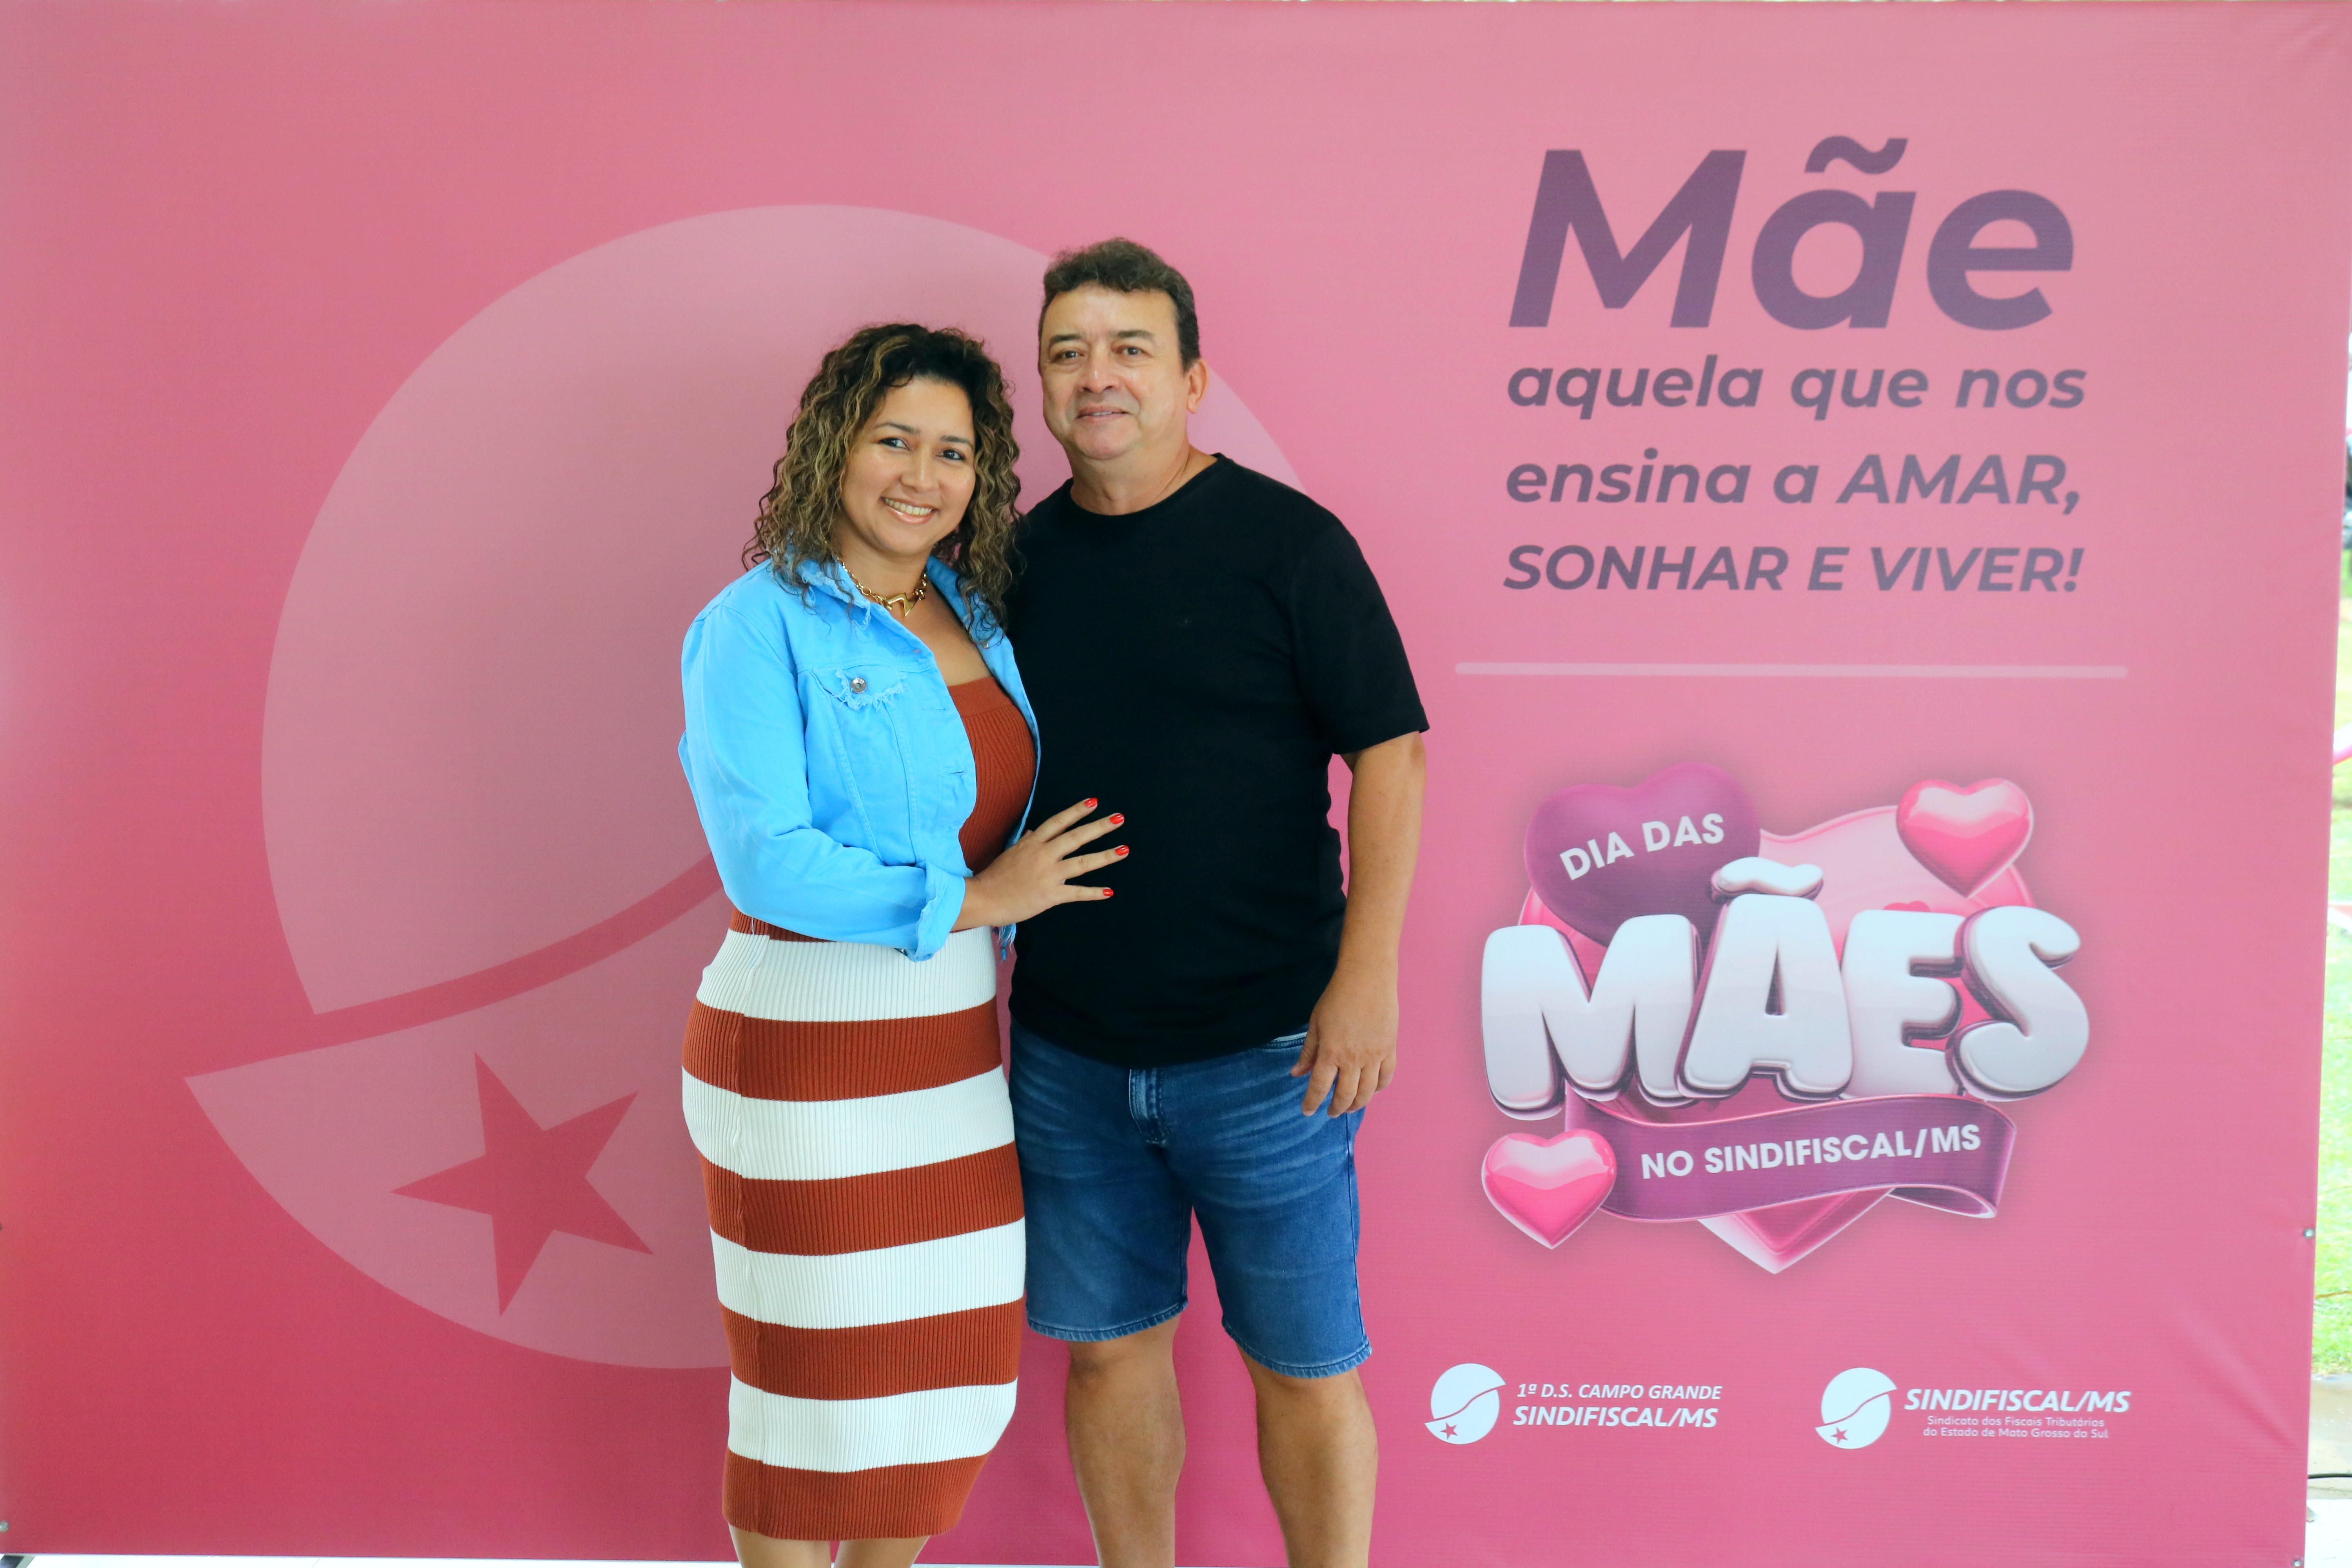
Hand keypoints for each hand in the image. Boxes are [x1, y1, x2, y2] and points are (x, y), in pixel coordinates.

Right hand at [955, 798, 1123, 928]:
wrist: (984, 898)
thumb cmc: (995, 877)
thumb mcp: (1011, 853)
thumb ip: (1026, 842)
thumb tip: (1035, 833)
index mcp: (1033, 843)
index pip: (1058, 822)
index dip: (1077, 811)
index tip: (1094, 802)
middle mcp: (1043, 855)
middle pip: (1076, 837)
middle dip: (1099, 827)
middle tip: (1119, 818)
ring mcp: (1048, 874)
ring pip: (1082, 862)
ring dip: (1105, 856)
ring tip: (1124, 850)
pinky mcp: (1050, 895)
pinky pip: (1076, 892)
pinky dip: (1093, 892)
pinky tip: (1109, 891)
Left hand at [1291, 964, 1396, 1115]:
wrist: (1367, 979)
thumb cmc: (1336, 998)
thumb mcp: (1315, 1024)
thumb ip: (1308, 1051)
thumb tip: (1297, 1073)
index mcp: (1331, 1052)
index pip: (1320, 1087)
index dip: (1312, 1102)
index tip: (1307, 1111)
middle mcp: (1353, 1059)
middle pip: (1346, 1095)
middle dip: (1336, 1108)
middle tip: (1331, 1113)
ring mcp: (1374, 1056)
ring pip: (1367, 1091)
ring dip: (1357, 1104)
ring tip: (1349, 1108)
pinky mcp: (1389, 1049)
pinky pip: (1386, 1077)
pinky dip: (1378, 1089)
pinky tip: (1371, 1091)